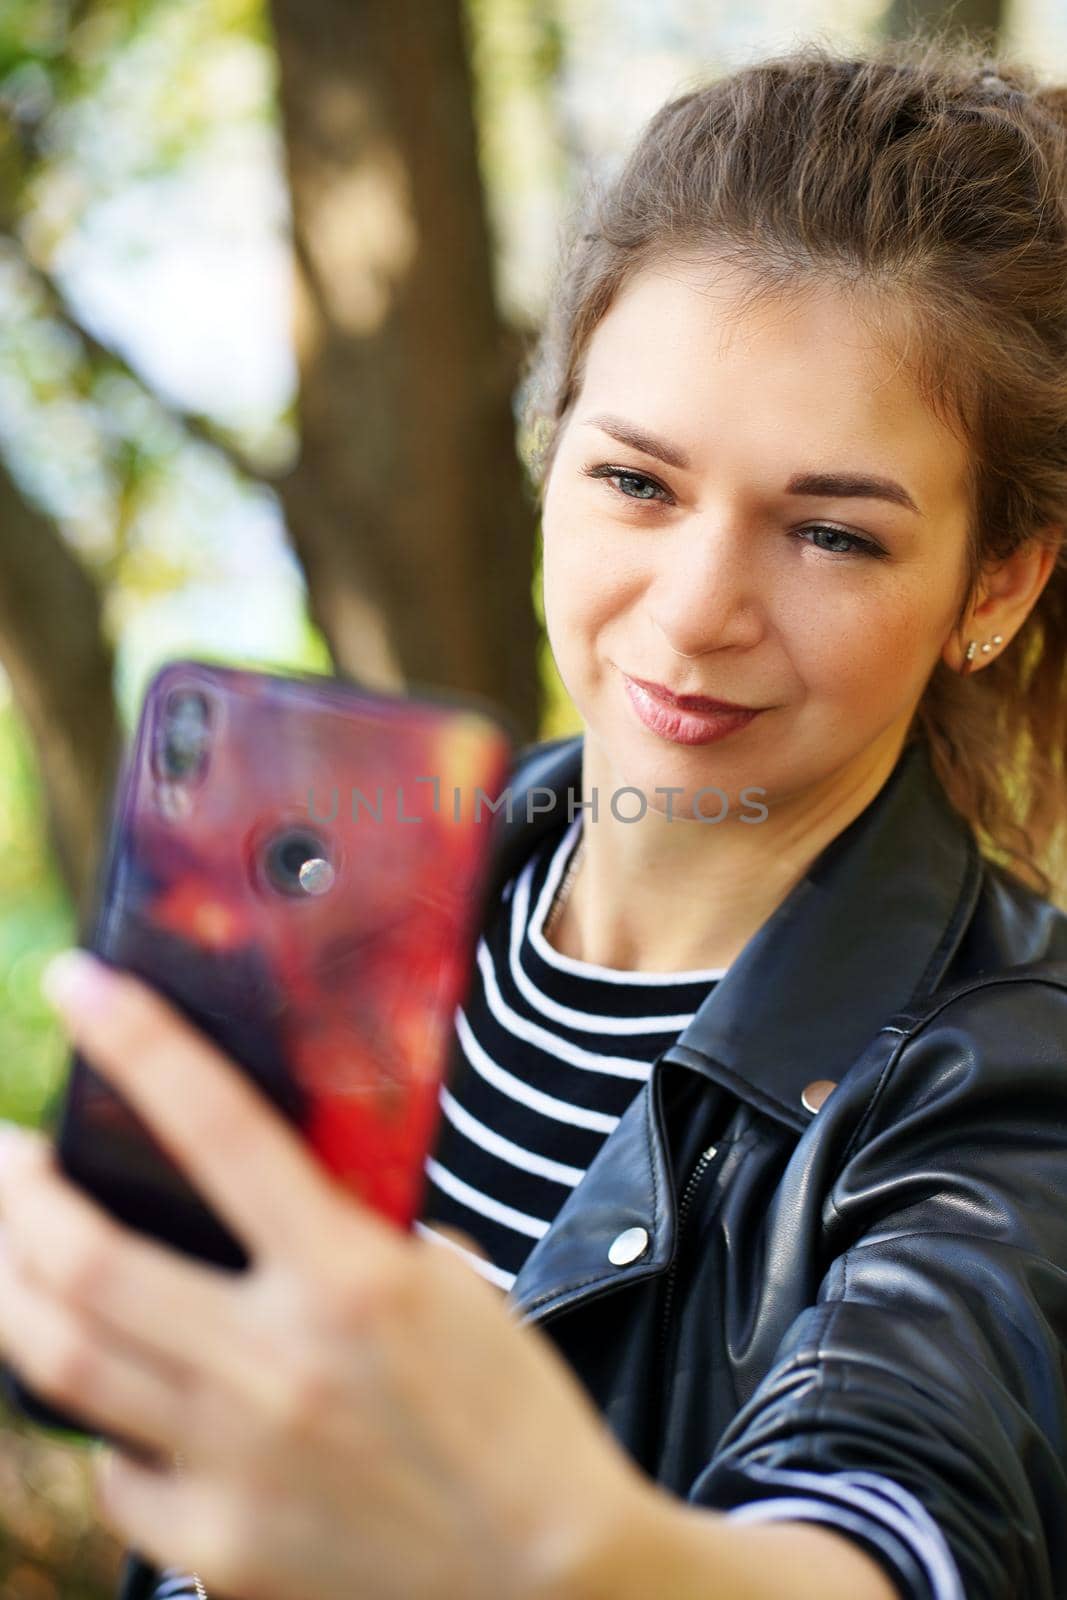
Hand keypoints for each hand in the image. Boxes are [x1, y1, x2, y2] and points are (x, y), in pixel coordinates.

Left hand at [0, 951, 652, 1599]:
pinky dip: (97, 1417)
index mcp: (351, 1278)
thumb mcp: (449, 1287)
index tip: (77, 984)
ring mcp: (235, 1465)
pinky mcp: (219, 1551)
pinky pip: (113, 1471)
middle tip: (4, 1151)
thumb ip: (354, 1235)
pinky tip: (102, 1388)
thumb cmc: (512, 1416)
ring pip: (61, 1359)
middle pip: (83, 1259)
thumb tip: (276, 1189)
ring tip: (8, 1243)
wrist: (550, 1581)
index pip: (217, 1128)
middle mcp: (276, 1365)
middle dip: (14, 1188)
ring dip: (11, 1285)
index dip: (136, 1043)